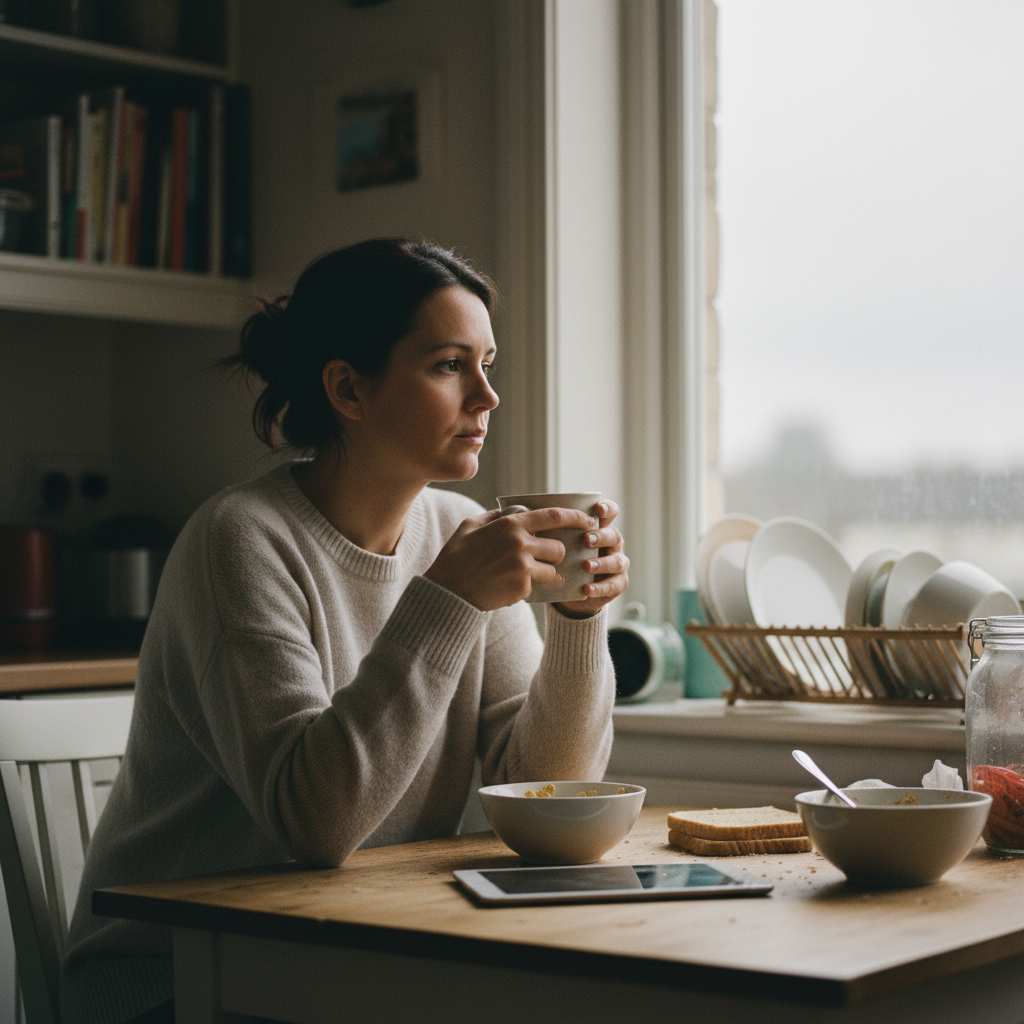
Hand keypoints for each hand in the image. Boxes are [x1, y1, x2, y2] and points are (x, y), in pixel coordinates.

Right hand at [424, 506, 600, 611]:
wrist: (448, 592)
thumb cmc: (455, 558)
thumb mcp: (470, 527)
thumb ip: (493, 517)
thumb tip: (508, 511)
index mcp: (510, 524)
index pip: (554, 516)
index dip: (576, 517)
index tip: (588, 520)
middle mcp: (520, 543)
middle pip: (558, 548)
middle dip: (554, 554)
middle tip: (541, 558)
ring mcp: (522, 567)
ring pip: (551, 569)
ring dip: (543, 573)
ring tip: (522, 575)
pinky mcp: (522, 588)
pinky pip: (536, 586)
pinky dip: (527, 587)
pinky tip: (507, 586)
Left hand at [554, 499, 628, 618]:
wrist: (572, 588)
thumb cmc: (566, 557)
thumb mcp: (561, 543)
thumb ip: (556, 532)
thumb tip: (533, 524)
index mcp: (601, 528)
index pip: (610, 512)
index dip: (607, 509)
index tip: (598, 510)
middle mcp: (613, 543)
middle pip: (613, 536)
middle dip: (601, 537)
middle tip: (586, 540)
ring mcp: (618, 563)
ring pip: (617, 561)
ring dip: (601, 563)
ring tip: (586, 566)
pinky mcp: (617, 583)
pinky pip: (613, 585)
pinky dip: (600, 588)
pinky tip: (587, 589)